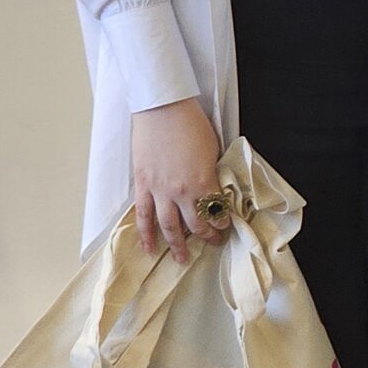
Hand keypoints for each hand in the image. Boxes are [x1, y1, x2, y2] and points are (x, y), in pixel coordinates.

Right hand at [131, 99, 227, 264]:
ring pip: (168, 226)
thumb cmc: (191, 124)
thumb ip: (211, 173)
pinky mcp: (142, 184)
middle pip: (194, 223)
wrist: (162, 109)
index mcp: (203, 182)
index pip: (215, 210)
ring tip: (182, 258)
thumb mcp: (212, 150)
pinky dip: (145, 233)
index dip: (221, 220)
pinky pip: (143, 215)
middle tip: (213, 243)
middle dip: (206, 236)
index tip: (225, 226)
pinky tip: (149, 247)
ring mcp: (159, 190)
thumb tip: (214, 186)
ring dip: (176, 244)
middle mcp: (181, 191)